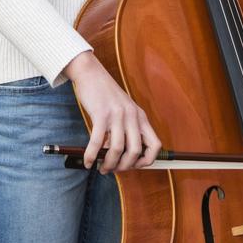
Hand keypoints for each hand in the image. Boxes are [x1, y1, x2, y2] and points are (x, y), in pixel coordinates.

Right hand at [64, 51, 161, 172]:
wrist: (91, 73)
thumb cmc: (105, 95)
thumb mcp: (122, 110)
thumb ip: (124, 130)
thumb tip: (118, 157)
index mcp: (140, 116)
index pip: (155, 145)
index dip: (147, 160)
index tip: (134, 166)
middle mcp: (132, 115)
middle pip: (136, 151)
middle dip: (125, 166)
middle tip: (114, 170)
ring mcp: (117, 114)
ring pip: (118, 149)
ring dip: (109, 164)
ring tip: (101, 168)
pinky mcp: (100, 114)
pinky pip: (98, 142)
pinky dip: (92, 155)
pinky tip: (88, 161)